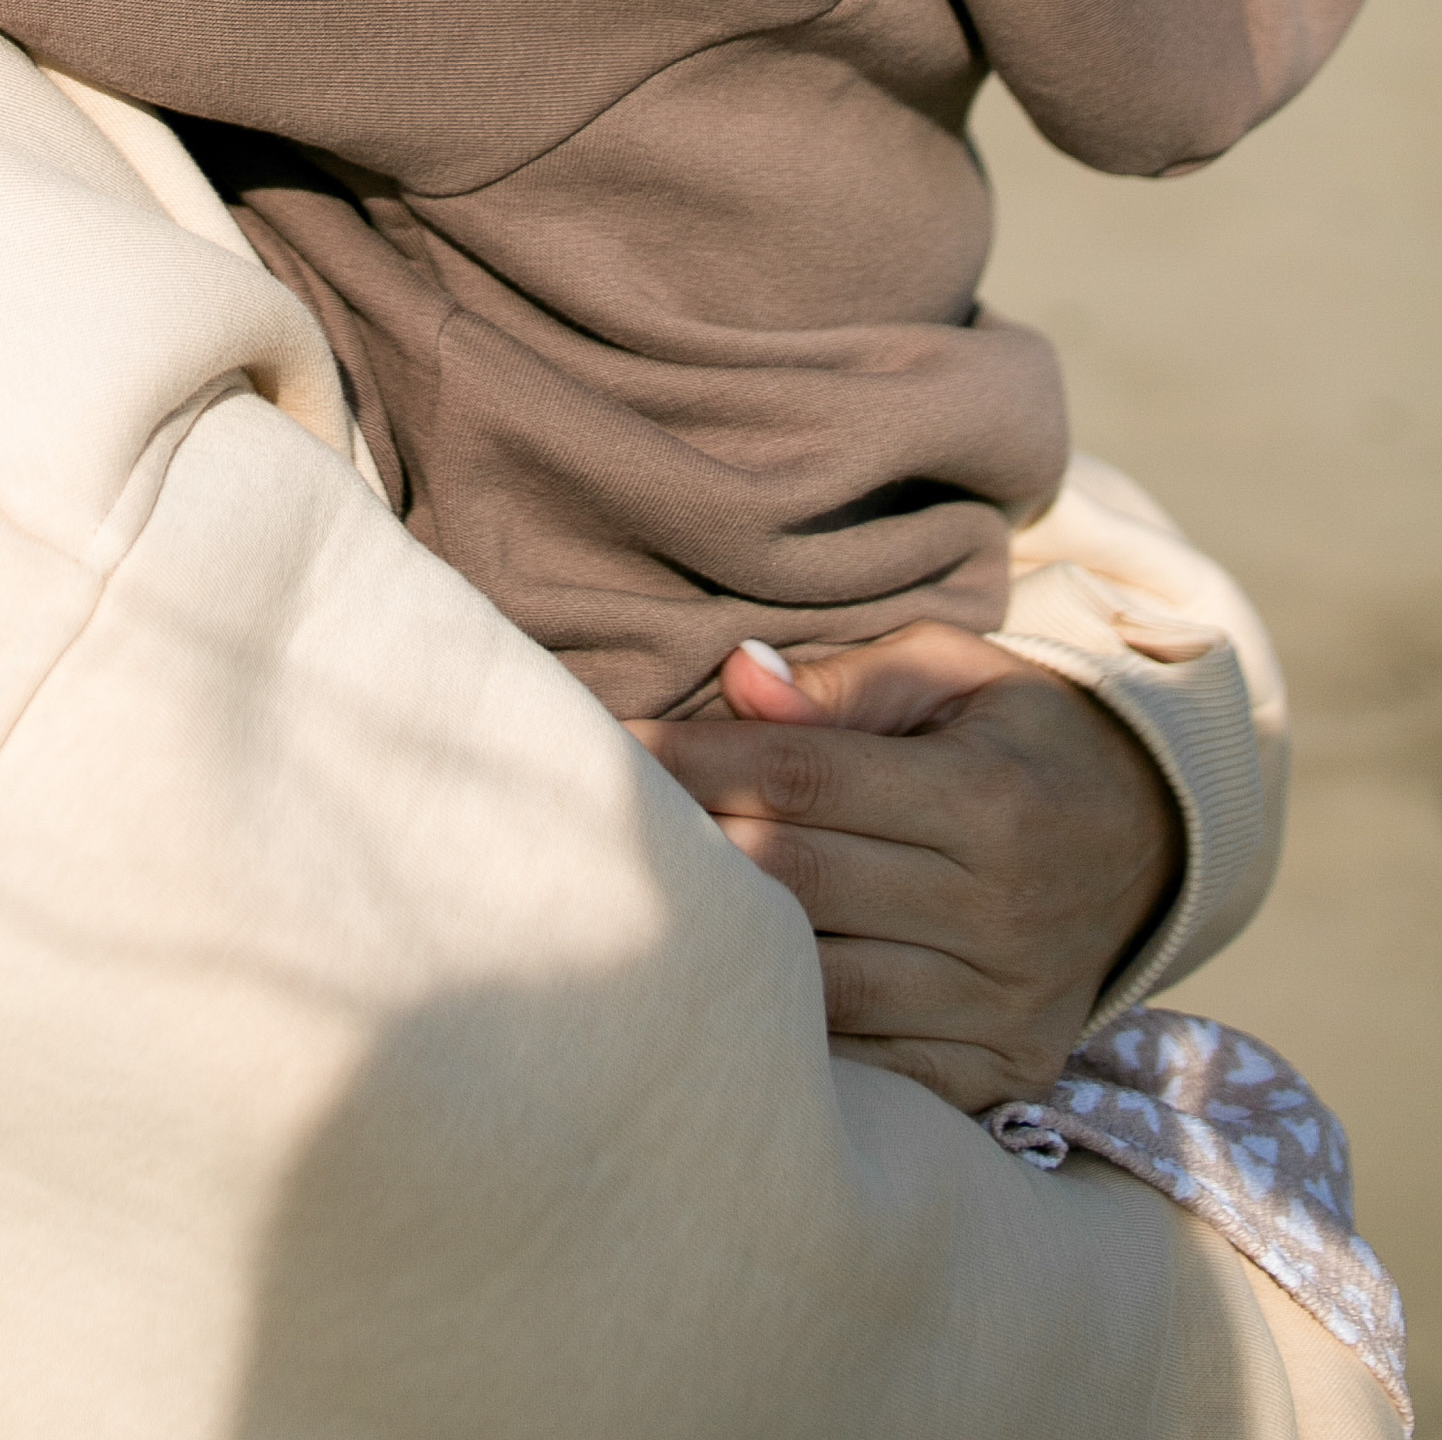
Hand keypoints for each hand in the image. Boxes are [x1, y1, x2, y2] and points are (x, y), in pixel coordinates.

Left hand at [628, 623, 1179, 1112]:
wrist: (1148, 845)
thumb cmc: (1017, 737)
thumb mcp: (956, 675)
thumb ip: (847, 683)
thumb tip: (741, 676)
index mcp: (989, 798)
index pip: (806, 779)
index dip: (695, 761)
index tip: (609, 746)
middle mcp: (1002, 908)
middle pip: (802, 883)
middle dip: (690, 851)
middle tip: (598, 829)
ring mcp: (1004, 1002)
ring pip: (824, 986)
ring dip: (729, 952)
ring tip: (640, 914)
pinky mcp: (1001, 1070)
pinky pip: (873, 1070)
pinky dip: (796, 1040)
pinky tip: (728, 1002)